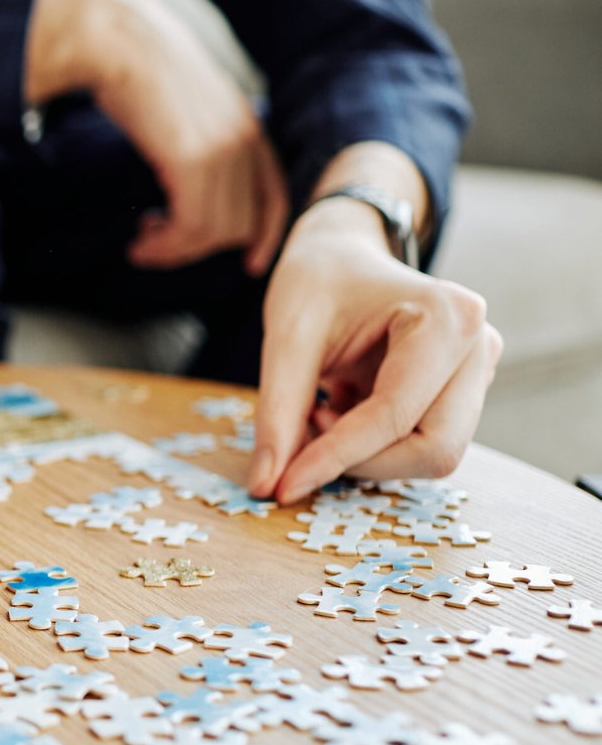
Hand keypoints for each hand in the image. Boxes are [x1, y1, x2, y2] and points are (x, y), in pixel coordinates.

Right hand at [24, 0, 287, 274]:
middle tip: (157, 245)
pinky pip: (191, 225)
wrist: (121, 45)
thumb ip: (204, 144)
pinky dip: (166, 245)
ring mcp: (222, 150)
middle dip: (199, 249)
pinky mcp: (193, 160)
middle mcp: (244, 142)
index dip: (266, 236)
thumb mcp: (189, 111)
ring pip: (214, 232)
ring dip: (176, 251)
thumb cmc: (143, 76)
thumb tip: (192, 185)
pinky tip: (141, 240)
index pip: (274, 196)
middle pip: (242, 225)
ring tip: (144, 243)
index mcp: (248, 129)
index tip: (250, 264)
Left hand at [249, 197, 501, 502]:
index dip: (335, 458)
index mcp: (447, 318)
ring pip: (431, 455)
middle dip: (362, 460)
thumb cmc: (317, 283)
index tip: (284, 487)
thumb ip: (277, 414)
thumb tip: (266, 487)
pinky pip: (420, 446)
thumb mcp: (285, 339)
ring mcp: (477, 372)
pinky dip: (371, 446)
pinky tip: (339, 409)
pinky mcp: (462, 394)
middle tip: (304, 433)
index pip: (394, 415)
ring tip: (321, 411)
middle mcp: (478, 346)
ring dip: (366, 454)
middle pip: (434, 448)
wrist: (340, 257)